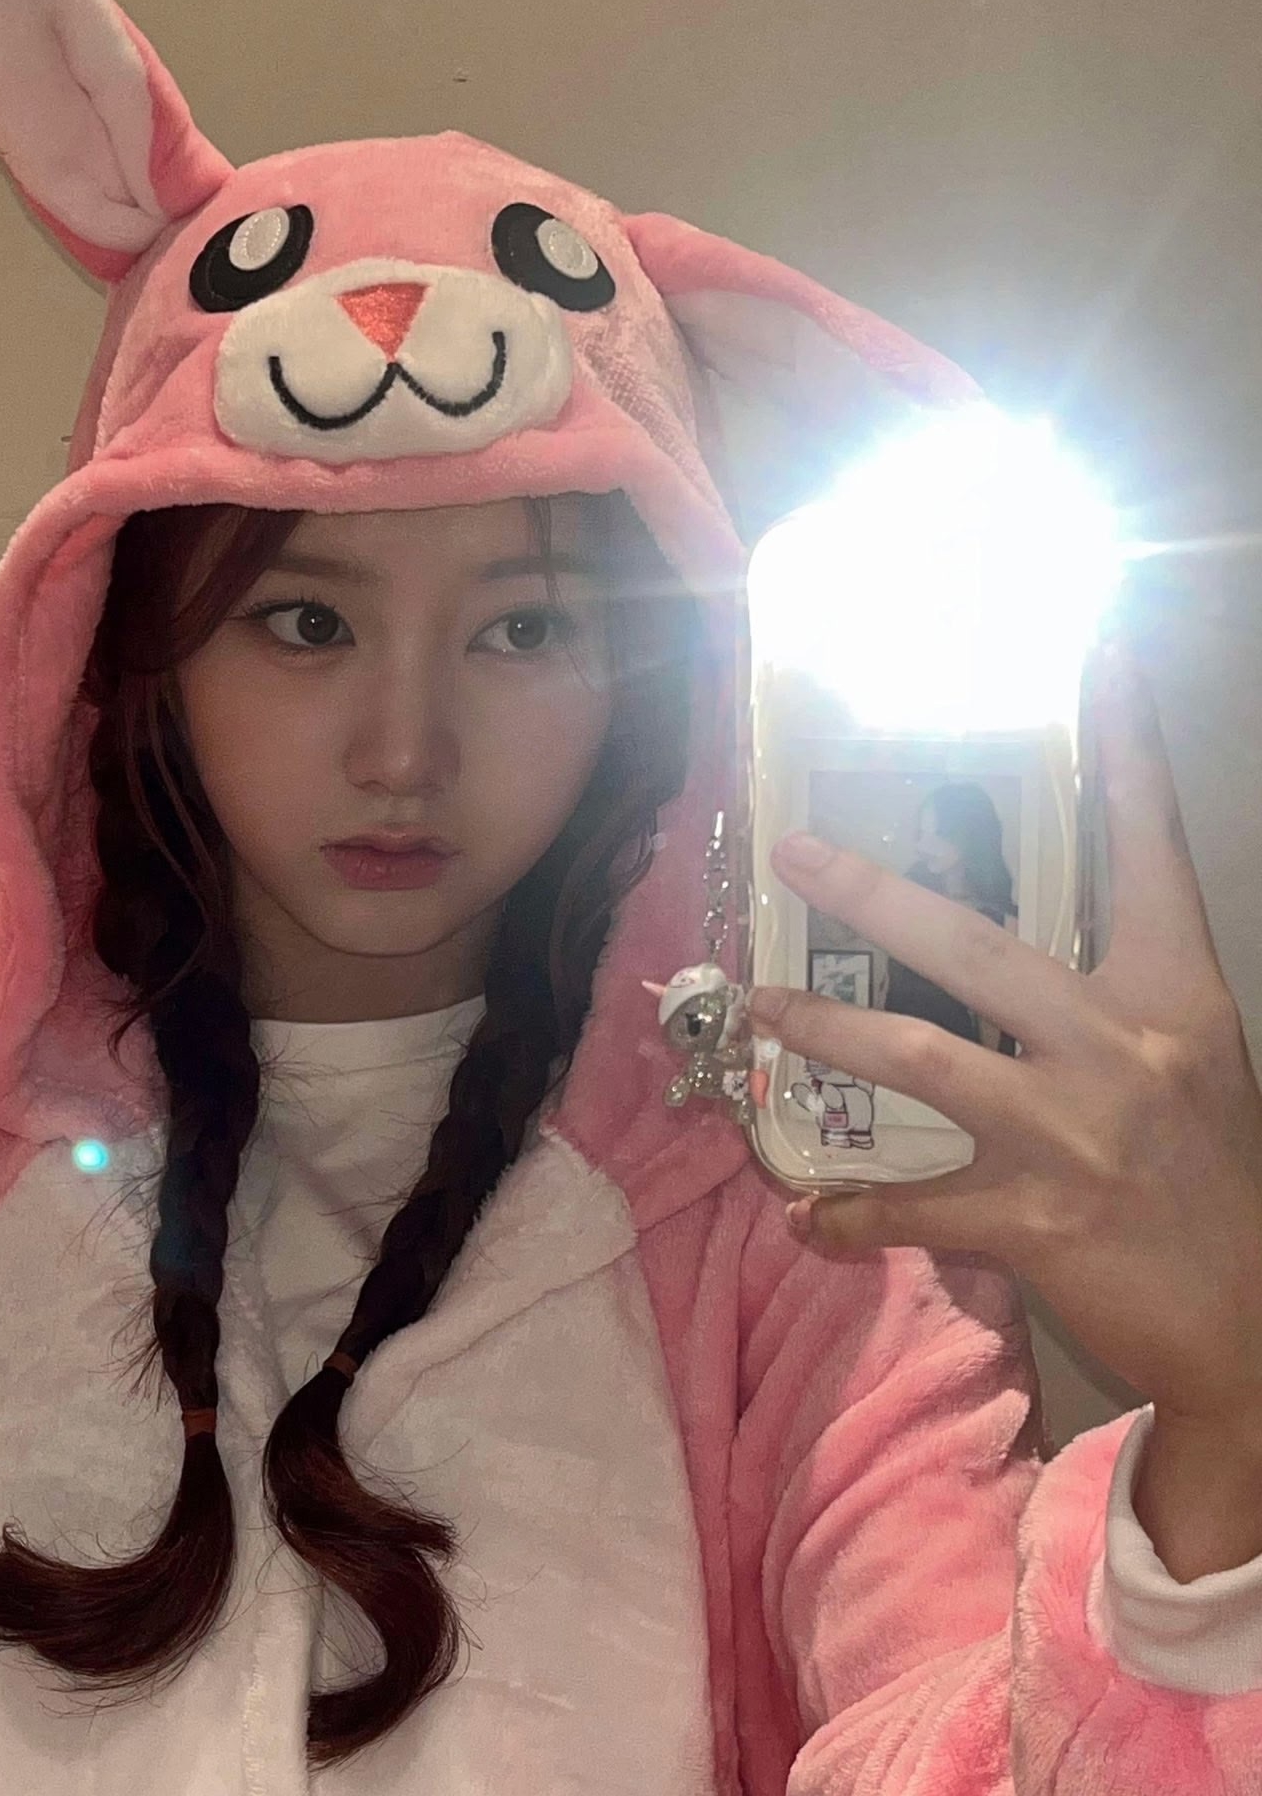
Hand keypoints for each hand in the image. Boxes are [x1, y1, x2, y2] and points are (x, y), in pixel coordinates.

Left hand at [750, 641, 1261, 1432]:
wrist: (1257, 1323)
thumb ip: (1104, 1007)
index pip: (1149, 849)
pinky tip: (803, 1217)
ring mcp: (1072, 1133)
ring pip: (918, 1059)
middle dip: (872, 893)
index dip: (1126, 748)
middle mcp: (1119, 1046)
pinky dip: (849, 1215)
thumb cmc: (1218, 1179)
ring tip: (765, 1008)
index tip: (1099, 654)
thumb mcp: (1188, 1062)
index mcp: (1173, 994)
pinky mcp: (1034, 1219)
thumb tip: (999, 973)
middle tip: (792, 850)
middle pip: (974, 944)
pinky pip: (911, 1206)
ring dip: (827, 1031)